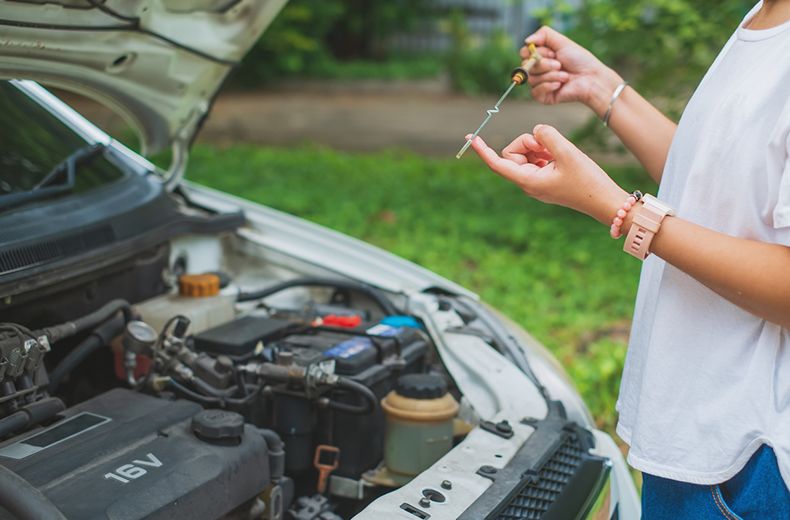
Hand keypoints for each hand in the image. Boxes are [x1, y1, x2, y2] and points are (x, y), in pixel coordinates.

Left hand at [467, 125, 627, 224]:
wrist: (604, 201)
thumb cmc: (587, 181)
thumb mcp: (567, 152)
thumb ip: (547, 136)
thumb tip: (536, 130)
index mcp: (528, 181)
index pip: (497, 163)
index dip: (482, 150)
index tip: (470, 138)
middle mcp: (528, 183)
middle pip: (512, 154)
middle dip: (526, 142)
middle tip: (546, 143)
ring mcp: (536, 182)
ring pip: (525, 155)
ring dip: (538, 146)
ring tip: (558, 152)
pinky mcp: (546, 179)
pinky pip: (537, 159)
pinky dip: (545, 152)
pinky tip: (560, 156)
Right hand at [521, 26, 622, 116]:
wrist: (591, 78)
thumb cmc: (579, 60)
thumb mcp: (562, 41)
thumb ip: (544, 34)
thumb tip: (526, 41)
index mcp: (541, 56)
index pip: (524, 53)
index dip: (535, 52)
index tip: (552, 53)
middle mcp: (538, 70)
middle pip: (525, 66)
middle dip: (544, 64)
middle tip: (559, 64)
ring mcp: (539, 83)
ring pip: (531, 79)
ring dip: (551, 75)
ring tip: (565, 75)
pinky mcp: (543, 96)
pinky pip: (535, 91)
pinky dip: (549, 86)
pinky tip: (560, 84)